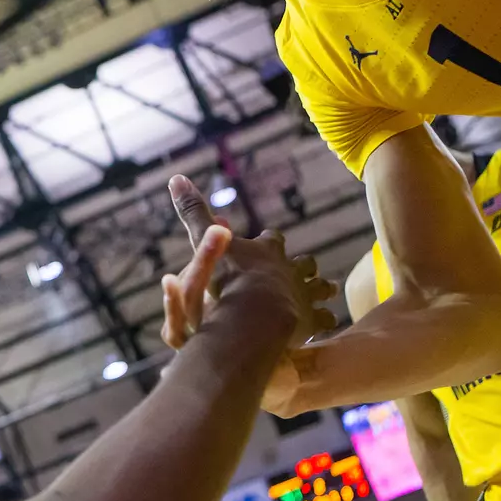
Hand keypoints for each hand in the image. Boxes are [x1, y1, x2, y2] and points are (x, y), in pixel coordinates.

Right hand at [162, 176, 337, 347]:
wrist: (255, 312)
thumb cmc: (229, 276)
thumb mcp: (204, 239)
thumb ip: (193, 212)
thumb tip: (176, 177)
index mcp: (268, 251)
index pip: (272, 240)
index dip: (270, 241)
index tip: (268, 240)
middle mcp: (291, 269)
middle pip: (304, 262)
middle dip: (302, 265)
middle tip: (299, 270)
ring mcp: (305, 294)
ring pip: (321, 287)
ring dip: (320, 289)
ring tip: (322, 294)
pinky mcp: (313, 319)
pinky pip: (325, 318)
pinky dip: (324, 319)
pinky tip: (323, 323)